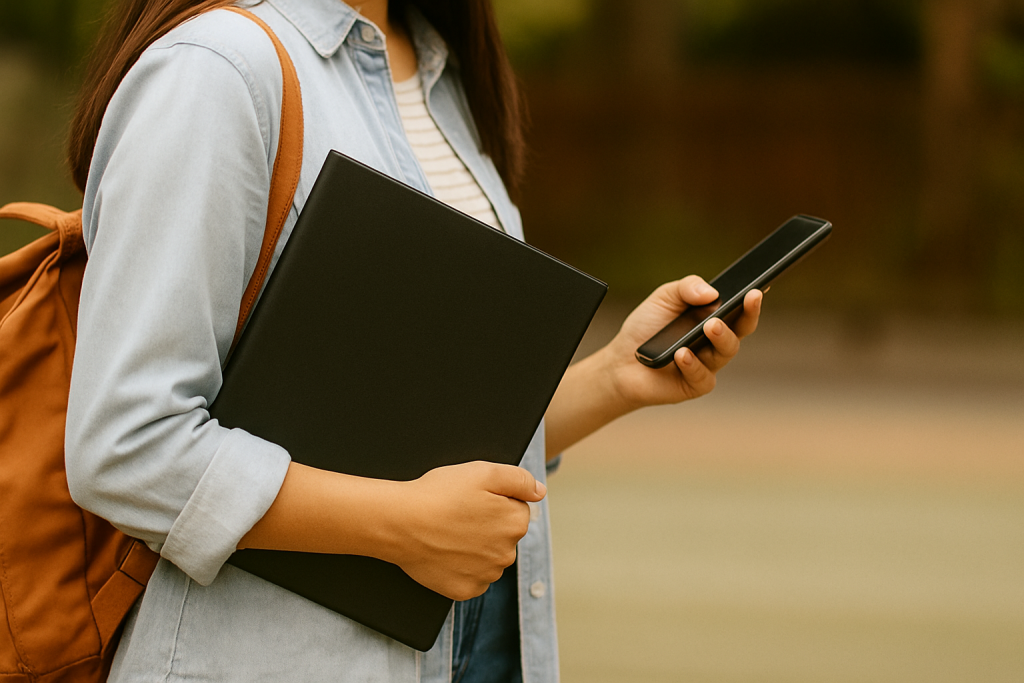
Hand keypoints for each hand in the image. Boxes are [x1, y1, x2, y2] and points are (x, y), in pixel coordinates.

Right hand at [384, 461, 545, 600]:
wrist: (399, 523)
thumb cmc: (439, 493)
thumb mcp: (483, 471)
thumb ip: (520, 479)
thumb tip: (540, 492)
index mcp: (516, 523)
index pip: (516, 509)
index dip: (494, 500)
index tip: (472, 499)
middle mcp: (507, 553)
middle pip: (504, 535)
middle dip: (487, 525)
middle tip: (458, 514)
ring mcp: (486, 575)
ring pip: (488, 557)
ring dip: (476, 547)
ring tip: (449, 532)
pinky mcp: (465, 590)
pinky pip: (472, 577)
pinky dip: (462, 567)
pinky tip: (446, 552)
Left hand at [601, 276, 761, 409]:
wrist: (621, 361)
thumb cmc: (646, 328)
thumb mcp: (663, 298)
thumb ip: (687, 288)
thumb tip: (712, 292)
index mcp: (712, 318)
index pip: (739, 309)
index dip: (752, 300)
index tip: (758, 288)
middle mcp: (715, 342)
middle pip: (741, 329)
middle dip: (748, 314)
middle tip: (747, 299)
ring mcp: (708, 364)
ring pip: (727, 351)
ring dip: (721, 337)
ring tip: (708, 326)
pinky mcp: (696, 385)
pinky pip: (703, 376)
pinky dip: (692, 364)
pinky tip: (681, 354)